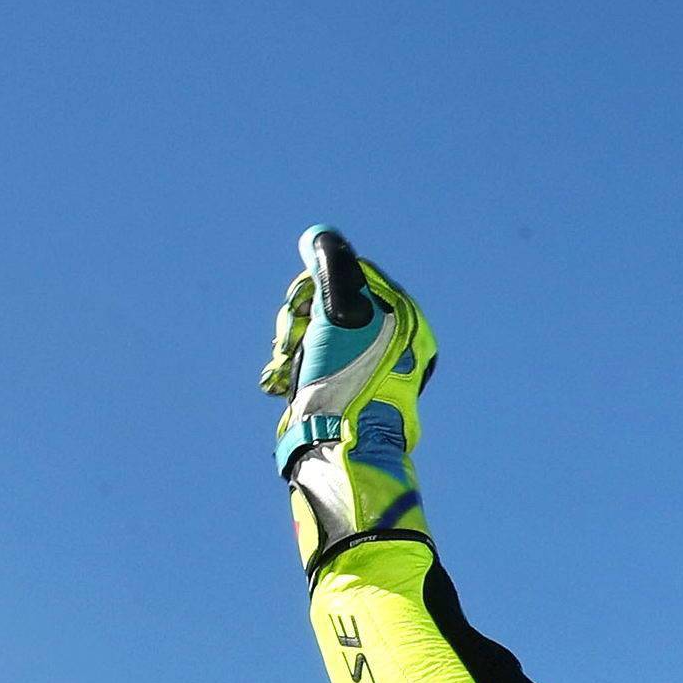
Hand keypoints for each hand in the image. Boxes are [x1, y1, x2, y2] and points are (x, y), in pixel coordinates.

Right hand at [261, 226, 435, 568]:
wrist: (336, 447)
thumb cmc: (343, 381)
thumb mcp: (339, 311)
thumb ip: (330, 268)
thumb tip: (318, 236)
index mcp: (402, 318)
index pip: (348, 275)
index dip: (315, 288)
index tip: (304, 308)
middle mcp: (389, 340)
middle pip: (327, 303)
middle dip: (300, 321)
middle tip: (290, 342)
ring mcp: (365, 365)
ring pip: (313, 332)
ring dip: (291, 346)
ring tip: (285, 370)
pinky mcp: (342, 386)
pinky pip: (310, 359)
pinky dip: (291, 367)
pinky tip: (280, 383)